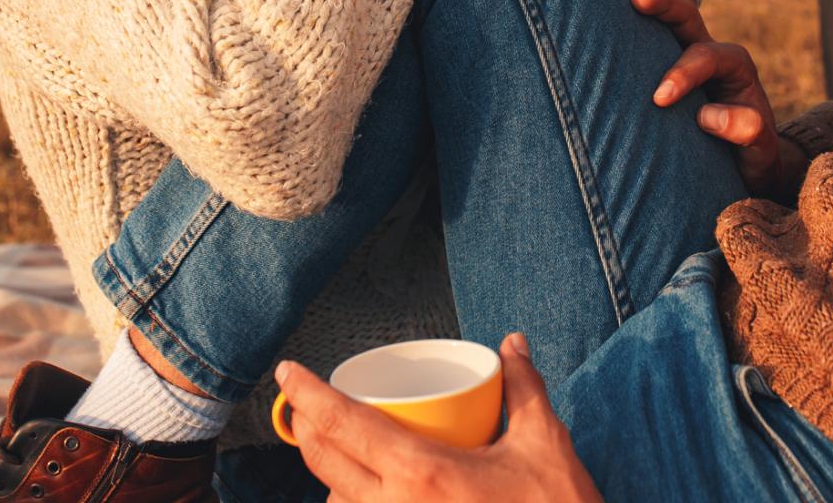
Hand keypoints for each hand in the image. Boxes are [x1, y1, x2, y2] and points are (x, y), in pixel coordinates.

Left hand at [277, 334, 601, 502]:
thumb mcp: (544, 441)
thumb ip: (524, 388)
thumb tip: (513, 344)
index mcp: (423, 472)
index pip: (344, 425)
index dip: (308, 395)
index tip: (288, 371)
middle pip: (326, 465)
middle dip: (306, 430)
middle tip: (307, 406)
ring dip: (330, 478)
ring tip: (338, 454)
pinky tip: (365, 496)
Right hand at [633, 0, 806, 198]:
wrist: (745, 162)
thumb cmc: (752, 153)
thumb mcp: (760, 147)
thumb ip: (747, 130)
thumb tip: (708, 116)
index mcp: (734, 66)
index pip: (707, 56)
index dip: (683, 73)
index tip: (660, 98)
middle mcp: (709, 53)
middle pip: (687, 15)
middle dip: (664, 5)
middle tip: (637, 0)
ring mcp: (683, 57)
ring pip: (663, 20)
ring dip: (642, 0)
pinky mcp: (661, 68)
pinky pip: (645, 39)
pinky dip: (629, 19)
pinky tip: (605, 5)